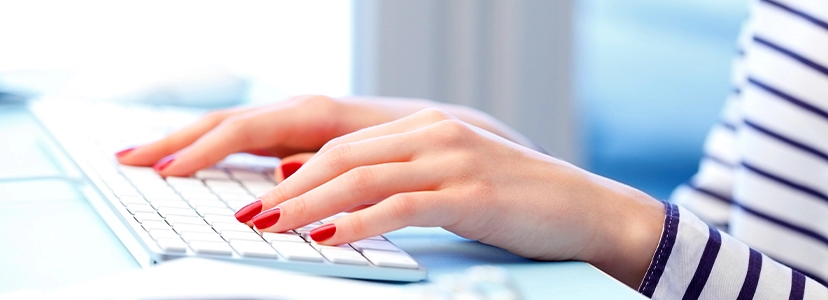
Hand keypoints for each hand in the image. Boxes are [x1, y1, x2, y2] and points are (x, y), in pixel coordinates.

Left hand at [240, 108, 664, 288]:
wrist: (583, 209)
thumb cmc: (513, 200)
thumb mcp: (446, 180)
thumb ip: (390, 176)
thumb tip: (321, 188)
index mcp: (424, 127)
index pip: (342, 145)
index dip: (295, 171)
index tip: (256, 196)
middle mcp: (432, 134)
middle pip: (342, 157)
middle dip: (288, 188)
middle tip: (248, 214)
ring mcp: (451, 160)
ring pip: (362, 178)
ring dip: (309, 204)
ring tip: (270, 225)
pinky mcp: (469, 194)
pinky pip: (401, 206)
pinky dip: (358, 223)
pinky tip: (327, 238)